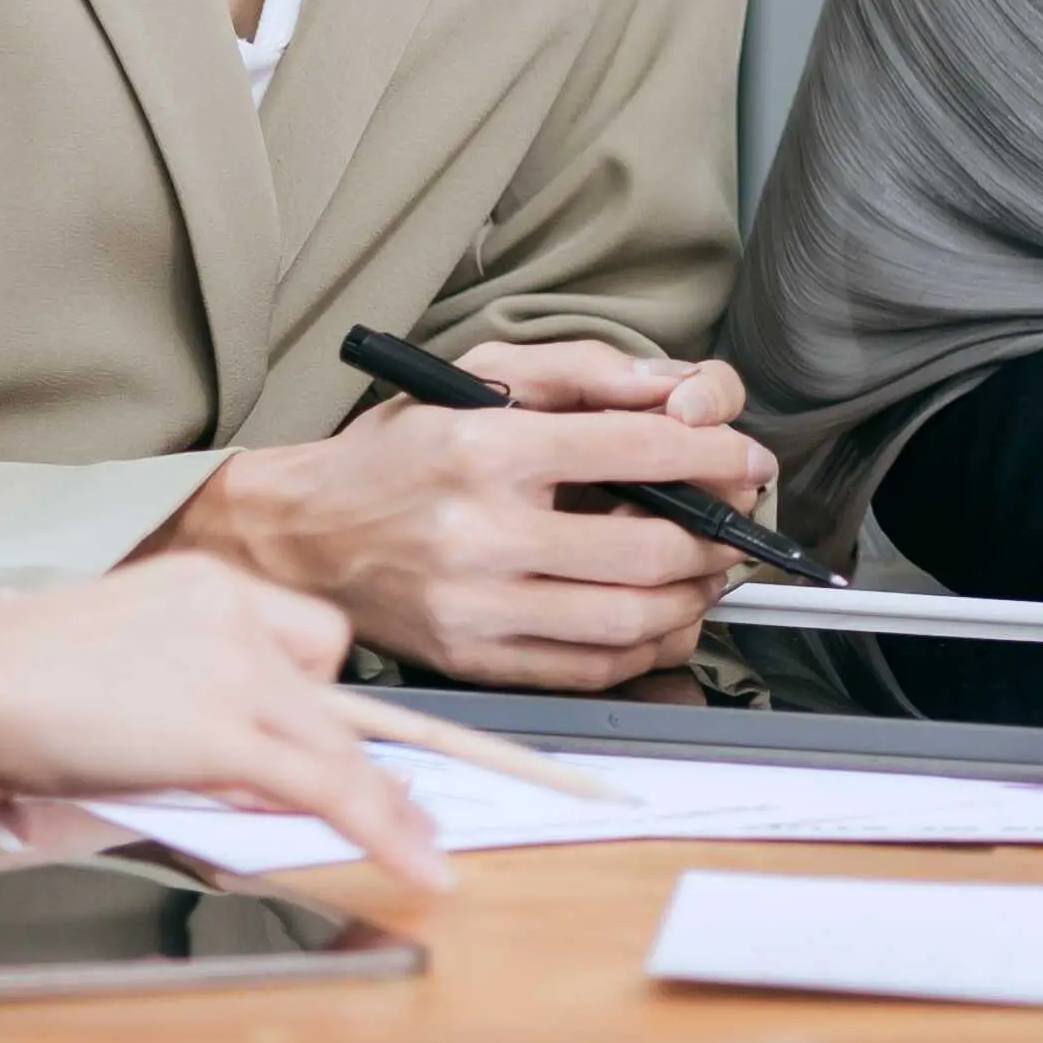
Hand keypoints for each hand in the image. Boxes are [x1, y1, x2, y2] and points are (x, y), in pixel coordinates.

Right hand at [0, 555, 451, 886]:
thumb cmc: (6, 683)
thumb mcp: (115, 668)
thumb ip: (182, 702)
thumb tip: (242, 775)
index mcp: (204, 584)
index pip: (302, 634)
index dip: (315, 698)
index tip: (330, 743)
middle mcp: (233, 609)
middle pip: (330, 687)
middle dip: (343, 755)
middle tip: (385, 810)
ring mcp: (231, 666)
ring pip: (338, 744)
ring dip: (386, 805)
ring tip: (423, 852)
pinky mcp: (221, 730)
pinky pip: (326, 785)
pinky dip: (381, 829)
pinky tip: (417, 865)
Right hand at [153, 346, 773, 689]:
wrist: (296, 534)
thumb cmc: (397, 451)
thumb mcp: (481, 373)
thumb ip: (590, 372)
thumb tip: (686, 394)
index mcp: (487, 448)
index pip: (638, 451)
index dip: (716, 456)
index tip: (746, 460)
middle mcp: (481, 533)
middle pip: (647, 548)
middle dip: (717, 538)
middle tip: (734, 526)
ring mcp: (474, 608)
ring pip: (628, 620)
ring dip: (692, 599)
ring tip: (704, 573)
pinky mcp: (470, 661)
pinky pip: (588, 670)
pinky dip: (645, 650)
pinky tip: (659, 619)